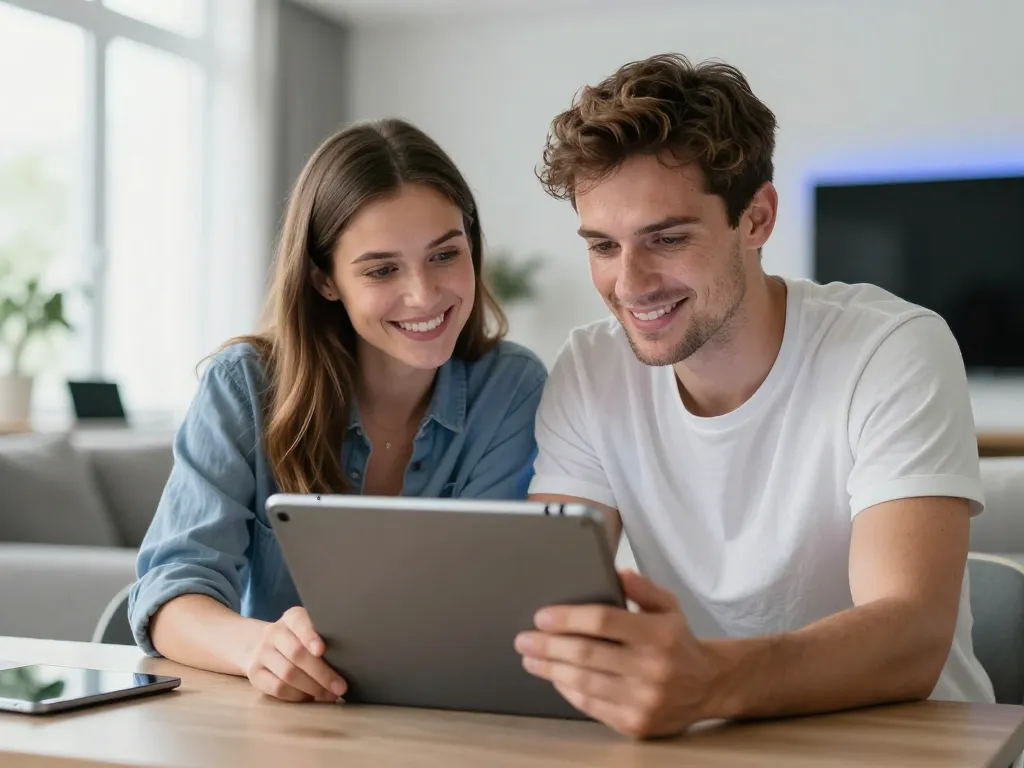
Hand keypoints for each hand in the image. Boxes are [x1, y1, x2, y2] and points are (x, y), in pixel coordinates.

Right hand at [245, 606, 346, 702]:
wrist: (257, 644)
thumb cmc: (299, 638)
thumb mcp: (309, 629)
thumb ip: (326, 635)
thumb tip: (354, 657)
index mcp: (291, 618)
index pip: (299, 622)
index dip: (310, 636)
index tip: (322, 650)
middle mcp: (274, 632)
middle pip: (296, 653)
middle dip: (322, 673)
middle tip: (341, 687)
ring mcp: (261, 653)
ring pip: (288, 674)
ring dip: (312, 688)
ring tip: (330, 695)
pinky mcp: (254, 674)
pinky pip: (277, 688)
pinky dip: (297, 696)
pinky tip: (311, 699)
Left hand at [515, 570, 720, 737]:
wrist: (709, 686)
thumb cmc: (679, 641)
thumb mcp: (668, 605)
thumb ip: (642, 588)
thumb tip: (616, 573)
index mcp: (659, 634)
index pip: (603, 621)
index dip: (568, 618)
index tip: (541, 617)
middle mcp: (652, 669)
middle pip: (586, 654)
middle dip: (548, 646)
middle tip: (523, 640)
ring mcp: (644, 700)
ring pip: (584, 682)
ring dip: (550, 670)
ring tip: (531, 659)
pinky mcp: (636, 723)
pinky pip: (592, 706)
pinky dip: (568, 690)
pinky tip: (555, 678)